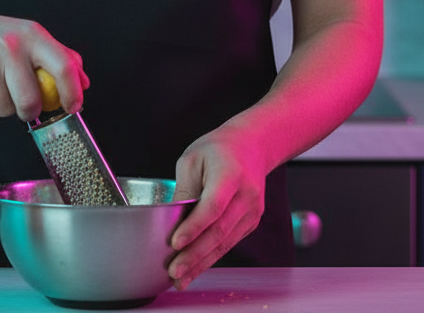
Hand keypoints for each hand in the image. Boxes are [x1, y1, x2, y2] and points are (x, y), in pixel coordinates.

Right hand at [0, 2, 87, 120]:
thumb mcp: (30, 35)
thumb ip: (61, 56)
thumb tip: (83, 81)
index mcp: (32, 35)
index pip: (63, 67)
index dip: (72, 92)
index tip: (73, 106)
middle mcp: (11, 47)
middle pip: (32, 100)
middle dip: (32, 111)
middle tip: (29, 104)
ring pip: (7, 110)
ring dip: (6, 106)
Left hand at [167, 123, 267, 290]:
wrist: (252, 146)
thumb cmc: (218, 149)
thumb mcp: (193, 159)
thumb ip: (184, 189)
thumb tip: (171, 220)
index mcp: (230, 174)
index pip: (212, 206)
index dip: (194, 227)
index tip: (175, 242)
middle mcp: (246, 195)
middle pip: (219, 230)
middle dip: (195, 254)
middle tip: (174, 270)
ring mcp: (252, 211)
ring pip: (225, 242)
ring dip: (202, 262)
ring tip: (180, 278)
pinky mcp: (251, 222)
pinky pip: (229, 242)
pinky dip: (211, 257)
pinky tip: (195, 268)